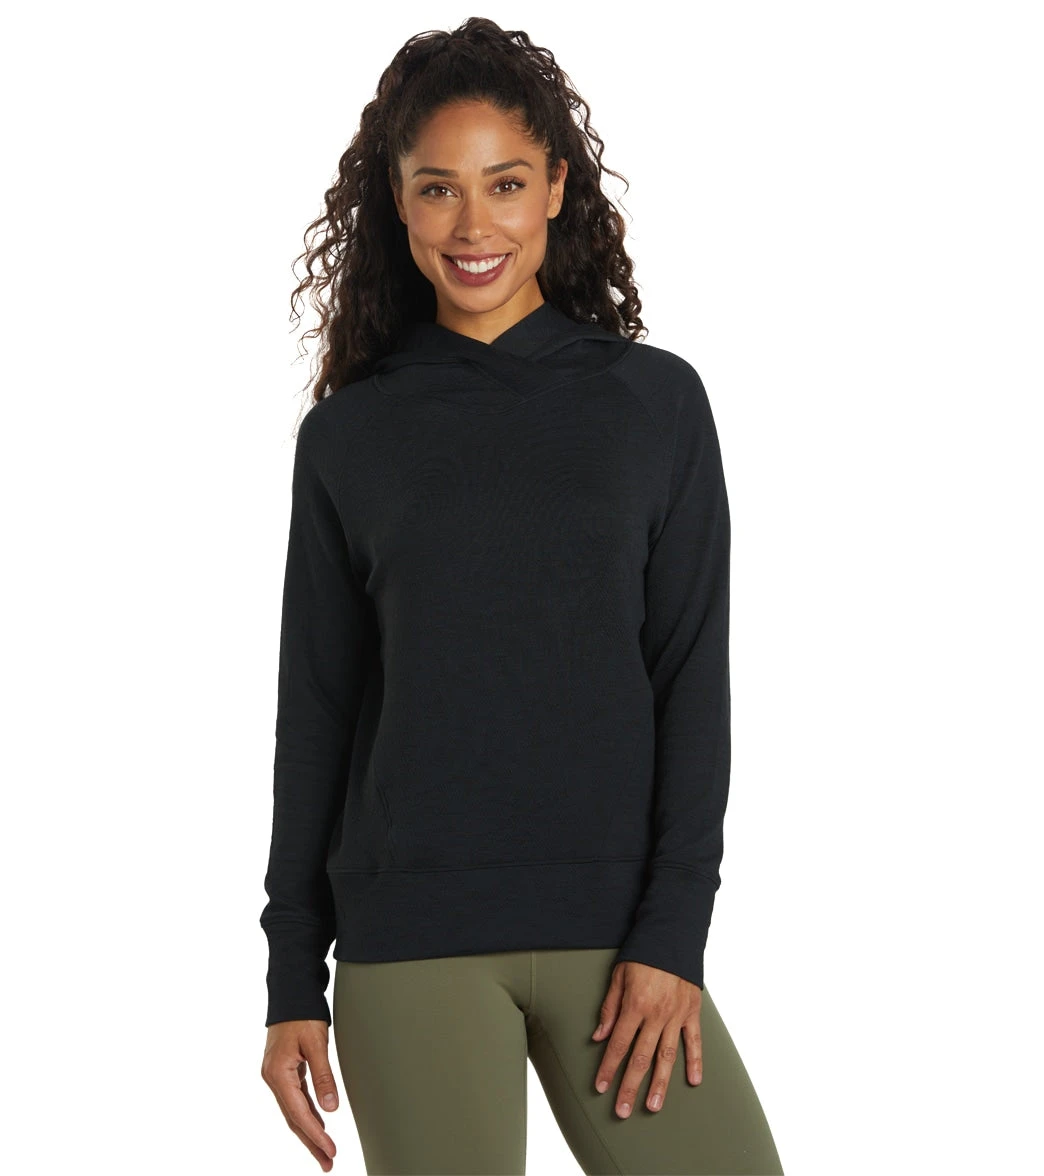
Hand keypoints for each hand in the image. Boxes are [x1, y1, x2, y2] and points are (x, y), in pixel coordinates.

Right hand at [261, 1019, 339, 1169]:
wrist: (291, 992)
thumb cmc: (302, 1013)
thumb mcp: (316, 1043)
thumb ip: (323, 1076)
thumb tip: (331, 1108)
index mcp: (278, 1074)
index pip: (298, 1113)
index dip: (315, 1134)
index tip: (330, 1150)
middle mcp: (273, 1078)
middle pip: (293, 1118)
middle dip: (311, 1141)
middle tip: (328, 1162)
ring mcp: (277, 1075)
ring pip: (294, 1110)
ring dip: (310, 1130)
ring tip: (325, 1150)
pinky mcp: (284, 1070)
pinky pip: (295, 1098)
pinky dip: (307, 1112)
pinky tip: (318, 1122)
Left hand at [591, 961, 701, 1117]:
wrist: (672, 936)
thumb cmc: (642, 954)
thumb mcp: (618, 976)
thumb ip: (610, 1008)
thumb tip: (599, 1036)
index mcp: (635, 1005)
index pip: (618, 1044)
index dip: (608, 1067)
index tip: (600, 1086)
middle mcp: (656, 1015)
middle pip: (641, 1057)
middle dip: (630, 1086)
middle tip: (622, 1110)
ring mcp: (676, 1015)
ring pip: (667, 1056)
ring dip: (659, 1083)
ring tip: (653, 1106)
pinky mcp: (692, 1012)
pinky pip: (694, 1041)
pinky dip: (696, 1062)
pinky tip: (693, 1082)